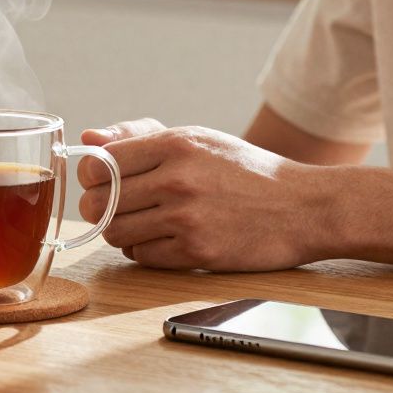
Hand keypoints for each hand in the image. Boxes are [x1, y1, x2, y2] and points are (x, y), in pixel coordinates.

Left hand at [78, 122, 323, 270]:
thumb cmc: (244, 170)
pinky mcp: (197, 252)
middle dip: (99, 206)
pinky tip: (160, 239)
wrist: (304, 207)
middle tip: (114, 205)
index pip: (99, 163)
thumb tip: (89, 137)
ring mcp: (186, 218)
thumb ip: (139, 137)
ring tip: (139, 222)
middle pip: (100, 201)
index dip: (91, 175)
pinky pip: (141, 255)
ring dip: (118, 230)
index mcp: (174, 144)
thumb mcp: (197, 139)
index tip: (99, 180)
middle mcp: (177, 179)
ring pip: (115, 232)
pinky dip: (142, 249)